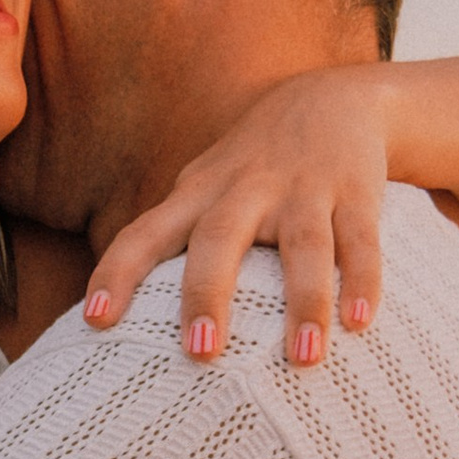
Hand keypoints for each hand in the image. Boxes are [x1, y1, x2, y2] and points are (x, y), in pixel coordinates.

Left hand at [81, 64, 392, 361]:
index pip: (146, 233)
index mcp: (198, 194)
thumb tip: (114, 321)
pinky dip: (363, 281)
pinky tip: (361, 323)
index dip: (117, 273)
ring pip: (303, 246)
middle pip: (219, 237)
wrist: (332, 98)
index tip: (95, 320)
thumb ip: (169, 242)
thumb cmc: (250, 169)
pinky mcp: (356, 194)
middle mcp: (246, 189)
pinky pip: (360, 241)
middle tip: (200, 353)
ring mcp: (304, 190)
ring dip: (304, 302)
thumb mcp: (202, 190)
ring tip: (302, 360)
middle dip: (206, 293)